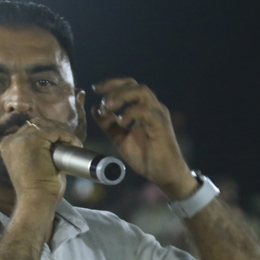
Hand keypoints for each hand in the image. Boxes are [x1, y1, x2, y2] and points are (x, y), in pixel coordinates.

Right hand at [0, 118, 82, 206]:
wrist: (36, 200)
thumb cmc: (39, 189)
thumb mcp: (36, 166)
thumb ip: (41, 152)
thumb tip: (60, 143)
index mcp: (9, 145)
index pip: (31, 129)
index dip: (49, 131)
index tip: (64, 141)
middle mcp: (11, 140)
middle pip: (37, 123)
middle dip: (56, 129)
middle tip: (71, 141)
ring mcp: (19, 139)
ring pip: (46, 125)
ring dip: (63, 131)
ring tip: (74, 143)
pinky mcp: (31, 141)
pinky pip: (53, 131)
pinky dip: (67, 135)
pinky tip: (74, 143)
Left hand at [92, 78, 195, 200]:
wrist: (164, 174)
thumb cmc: (147, 157)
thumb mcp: (121, 139)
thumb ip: (109, 125)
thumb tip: (95, 109)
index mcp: (143, 109)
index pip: (128, 86)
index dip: (111, 85)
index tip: (95, 89)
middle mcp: (152, 107)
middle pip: (134, 85)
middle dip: (114, 87)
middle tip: (101, 98)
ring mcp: (158, 114)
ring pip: (142, 92)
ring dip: (122, 96)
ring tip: (108, 106)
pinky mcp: (161, 124)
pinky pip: (145, 110)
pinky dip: (130, 112)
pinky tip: (121, 122)